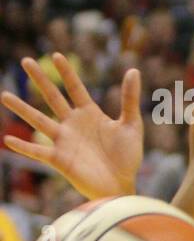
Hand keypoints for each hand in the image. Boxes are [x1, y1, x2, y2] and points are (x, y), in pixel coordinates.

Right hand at [2, 54, 141, 199]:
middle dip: (40, 80)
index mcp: (90, 115)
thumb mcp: (132, 125)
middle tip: (25, 61)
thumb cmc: (128, 157)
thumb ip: (130, 99)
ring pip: (39, 120)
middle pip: (53, 97)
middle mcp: (73, 124)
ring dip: (22, 109)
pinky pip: (38, 152)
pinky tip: (8, 139)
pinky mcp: (59, 159)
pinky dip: (24, 146)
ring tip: (4, 95)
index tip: (57, 55)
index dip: (67, 73)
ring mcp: (64, 141)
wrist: (122, 185)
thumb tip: (133, 70)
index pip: (75, 89)